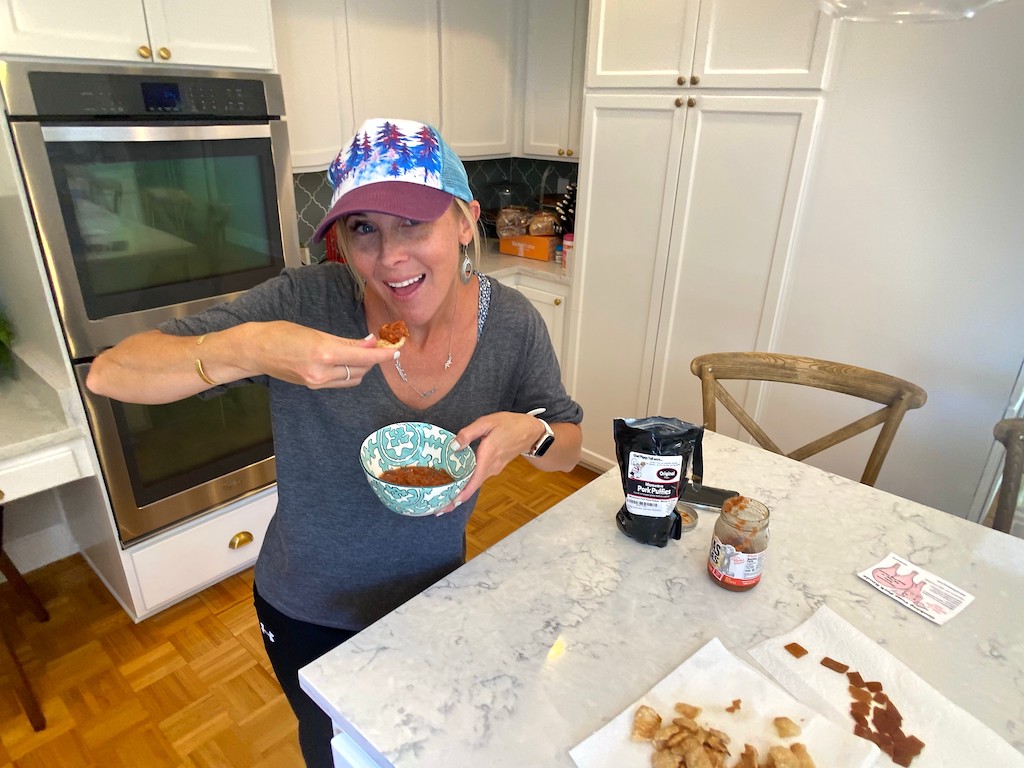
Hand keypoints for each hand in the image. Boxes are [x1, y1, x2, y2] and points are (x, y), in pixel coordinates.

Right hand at [237, 321, 397, 388]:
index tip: (396, 350)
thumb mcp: (316, 332)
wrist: (256, 351)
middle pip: (361, 369)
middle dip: (372, 358)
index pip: (363, 356)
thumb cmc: (281, 334)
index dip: (383, 354)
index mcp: (324, 353)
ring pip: (353, 378)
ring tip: (362, 352)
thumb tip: (370, 341)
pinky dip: (349, 372)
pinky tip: (347, 361)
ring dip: (362, 366)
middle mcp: (322, 372)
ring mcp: (317, 382)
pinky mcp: (313, 387)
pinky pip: (341, 382)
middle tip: (379, 345)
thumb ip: (345, 340)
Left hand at [436, 411, 544, 514]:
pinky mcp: (494, 467)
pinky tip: (457, 481)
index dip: (461, 495)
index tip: (449, 505)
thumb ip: (468, 433)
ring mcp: (494, 469)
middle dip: (456, 498)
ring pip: (475, 483)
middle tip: (438, 508)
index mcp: (487, 456)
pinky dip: (468, 482)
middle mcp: (491, 467)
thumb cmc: (510, 424)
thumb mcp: (487, 422)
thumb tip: (453, 446)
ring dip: (461, 491)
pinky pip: (479, 477)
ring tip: (444, 495)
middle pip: (472, 487)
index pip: (473, 481)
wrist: (531, 431)